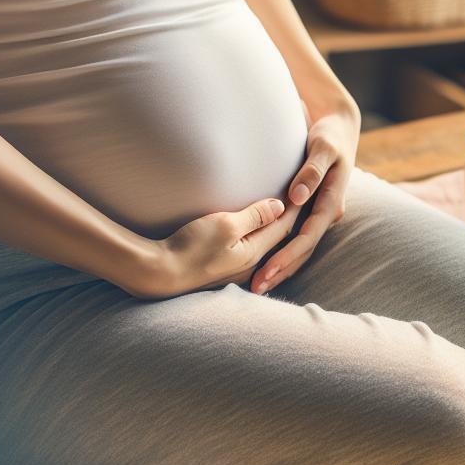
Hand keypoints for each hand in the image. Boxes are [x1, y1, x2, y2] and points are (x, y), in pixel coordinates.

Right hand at [129, 197, 299, 298]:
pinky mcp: (223, 270)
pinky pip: (250, 251)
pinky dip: (258, 238)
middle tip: (300, 200)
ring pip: (264, 246)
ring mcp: (237, 270)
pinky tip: (254, 234)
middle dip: (289, 220)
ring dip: (274, 230)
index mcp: (255, 252)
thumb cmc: (191, 248)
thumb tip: (279, 206)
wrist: (161, 274)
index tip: (303, 190)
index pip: (284, 226)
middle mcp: (251, 264)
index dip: (294, 207)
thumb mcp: (226, 225)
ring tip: (282, 215)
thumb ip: (255, 216)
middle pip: (277, 238)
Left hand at [252, 106, 359, 293]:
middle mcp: (328, 213)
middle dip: (282, 270)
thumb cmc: (330, 136)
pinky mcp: (313, 211)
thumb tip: (298, 197)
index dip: (286, 256)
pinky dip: (285, 254)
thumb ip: (311, 171)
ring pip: (302, 248)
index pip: (307, 237)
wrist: (341, 128)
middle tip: (256, 288)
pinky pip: (299, 238)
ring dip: (283, 268)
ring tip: (259, 285)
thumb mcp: (323, 148)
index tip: (266, 270)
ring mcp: (321, 214)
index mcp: (331, 202)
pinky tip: (268, 265)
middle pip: (304, 250)